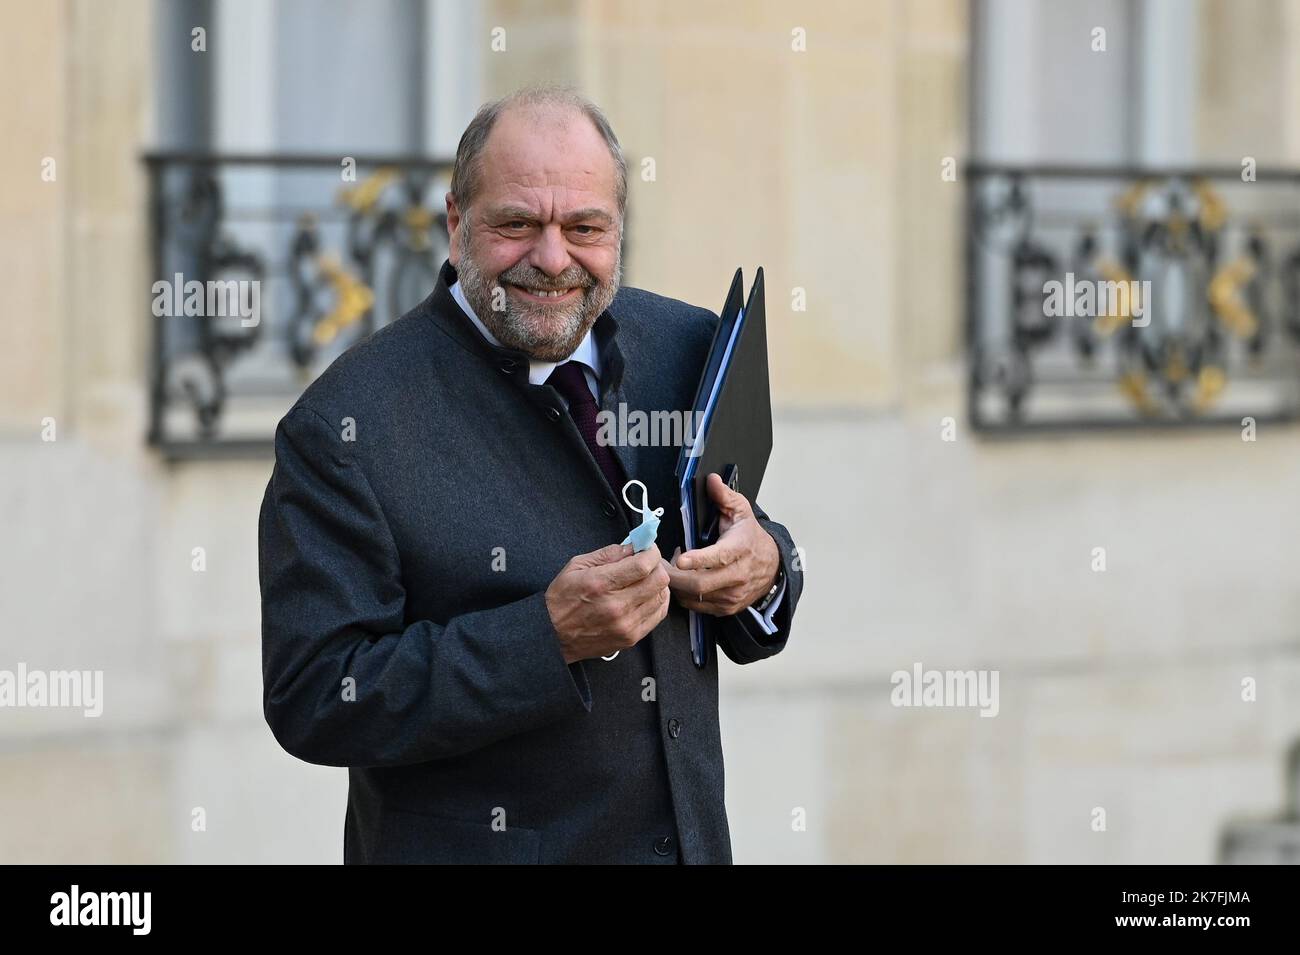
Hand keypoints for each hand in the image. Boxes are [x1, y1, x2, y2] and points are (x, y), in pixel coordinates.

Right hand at [545, 543, 670, 663]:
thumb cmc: (561, 599)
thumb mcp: (577, 566)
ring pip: (662, 597)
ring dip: (658, 583)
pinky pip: (659, 615)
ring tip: (645, 579)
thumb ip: (608, 554)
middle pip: (658, 580)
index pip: (643, 565)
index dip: (652, 552)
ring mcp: (626, 624)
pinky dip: (657, 601)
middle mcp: (617, 606)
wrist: (552, 636)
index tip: (648, 548)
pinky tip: (647, 595)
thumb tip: (633, 546)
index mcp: (601, 584)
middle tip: (647, 562)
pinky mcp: (631, 638)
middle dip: (657, 565)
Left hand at [664, 472, 779, 616]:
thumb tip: (711, 480)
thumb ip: (724, 496)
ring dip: (677, 585)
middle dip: (674, 577)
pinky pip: (697, 606)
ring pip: (696, 597)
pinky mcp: (727, 607)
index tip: (680, 559)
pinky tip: (682, 581)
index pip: (719, 557)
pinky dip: (684, 595)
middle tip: (658, 565)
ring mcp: (733, 595)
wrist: (772, 567)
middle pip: (701, 584)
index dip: (698, 559)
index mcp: (740, 549)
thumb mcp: (741, 511)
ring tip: (670, 569)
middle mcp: (738, 576)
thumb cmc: (750, 537)